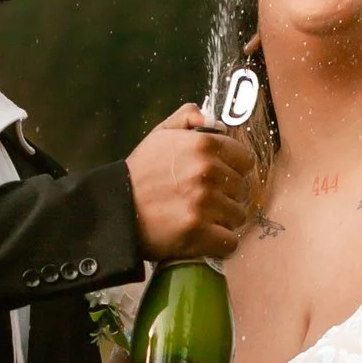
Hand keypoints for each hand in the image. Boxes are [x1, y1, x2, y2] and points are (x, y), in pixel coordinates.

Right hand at [125, 104, 254, 260]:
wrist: (115, 208)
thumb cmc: (140, 173)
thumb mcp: (159, 135)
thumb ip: (187, 118)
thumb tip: (213, 120)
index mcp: (204, 145)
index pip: (246, 161)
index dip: (233, 171)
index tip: (219, 180)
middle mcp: (207, 172)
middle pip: (243, 191)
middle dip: (227, 197)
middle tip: (204, 202)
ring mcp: (203, 203)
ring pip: (238, 216)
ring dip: (223, 221)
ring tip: (201, 219)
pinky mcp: (198, 232)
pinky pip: (229, 242)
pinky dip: (218, 243)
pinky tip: (203, 237)